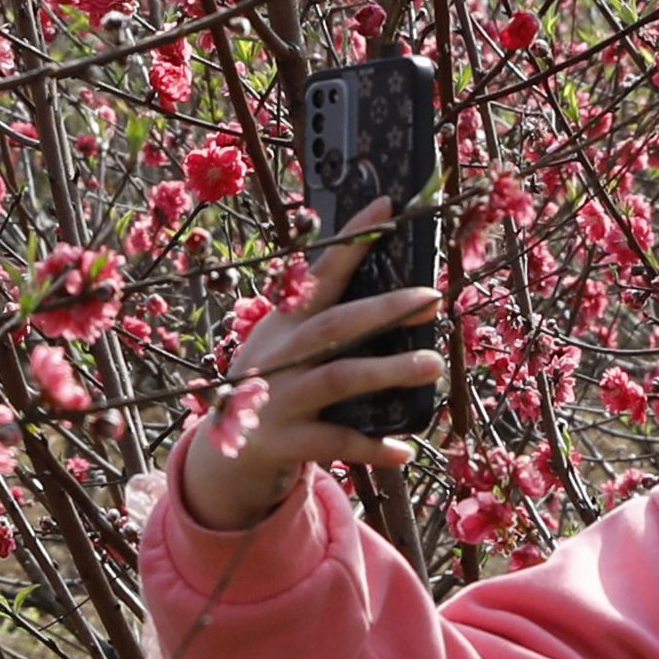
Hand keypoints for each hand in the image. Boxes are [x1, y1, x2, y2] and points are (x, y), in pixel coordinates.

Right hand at [174, 197, 445, 535]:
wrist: (225, 452)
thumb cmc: (276, 383)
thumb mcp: (286, 344)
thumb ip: (329, 320)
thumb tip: (401, 295)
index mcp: (285, 322)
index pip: (319, 272)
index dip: (351, 240)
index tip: (387, 206)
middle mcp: (281, 354)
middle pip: (334, 325)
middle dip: (383, 309)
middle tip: (432, 297)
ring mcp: (280, 398)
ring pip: (337, 379)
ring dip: (387, 370)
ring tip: (433, 363)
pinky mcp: (284, 441)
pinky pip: (335, 442)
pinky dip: (371, 446)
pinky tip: (405, 448)